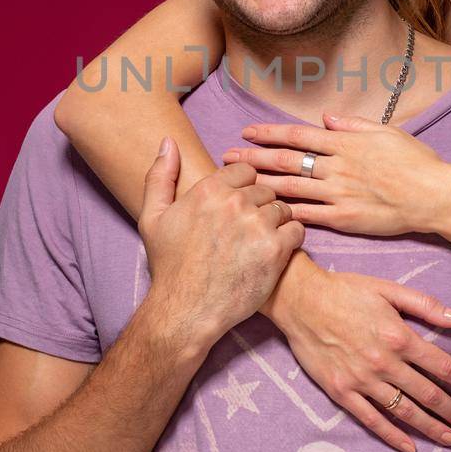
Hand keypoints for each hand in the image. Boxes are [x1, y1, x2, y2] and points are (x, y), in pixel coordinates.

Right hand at [137, 138, 303, 347]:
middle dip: (260, 206)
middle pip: (266, 189)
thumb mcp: (153, 217)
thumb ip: (160, 175)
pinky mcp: (276, 250)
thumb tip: (168, 142)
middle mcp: (235, 202)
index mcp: (209, 189)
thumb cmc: (170, 266)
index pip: (245, 171)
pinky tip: (274, 251)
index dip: (243, 189)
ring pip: (283, 208)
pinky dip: (290, 239)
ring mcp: (258, 225)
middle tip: (248, 230)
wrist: (187, 310)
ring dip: (276, 222)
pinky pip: (297, 230)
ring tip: (260, 242)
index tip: (237, 209)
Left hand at [221, 113, 450, 235]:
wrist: (434, 196)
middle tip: (227, 158)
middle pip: (285, 160)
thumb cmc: (415, 161)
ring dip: (261, 184)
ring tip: (237, 185)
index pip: (296, 135)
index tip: (246, 131)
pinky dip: (285, 212)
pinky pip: (307, 215)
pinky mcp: (343, 219)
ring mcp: (338, 194)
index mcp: (344, 143)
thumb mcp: (385, 132)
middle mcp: (336, 166)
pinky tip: (265, 212)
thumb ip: (352, 125)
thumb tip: (325, 118)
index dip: (268, 133)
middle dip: (253, 158)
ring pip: (290, 188)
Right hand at [270, 262, 450, 451]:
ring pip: (405, 412)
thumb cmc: (346, 291)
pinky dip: (393, 437)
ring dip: (432, 428)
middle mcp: (384, 363)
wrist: (300, 300)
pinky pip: (372, 420)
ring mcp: (362, 381)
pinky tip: (410, 448)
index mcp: (400, 336)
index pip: (445, 367)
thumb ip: (425, 305)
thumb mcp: (388, 288)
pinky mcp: (341, 392)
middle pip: (430, 395)